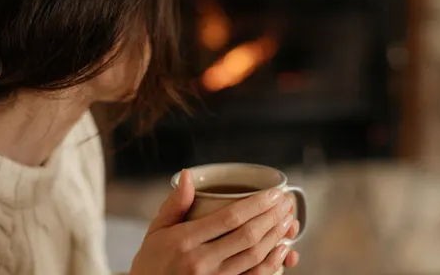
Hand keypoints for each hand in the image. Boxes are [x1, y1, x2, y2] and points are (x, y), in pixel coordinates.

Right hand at [130, 170, 298, 274]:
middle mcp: (200, 262)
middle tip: (286, 204)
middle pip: (247, 236)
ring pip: (254, 257)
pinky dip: (272, 264)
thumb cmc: (151, 263)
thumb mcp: (155, 231)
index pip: (229, 218)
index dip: (257, 204)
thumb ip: (174, 204)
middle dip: (272, 217)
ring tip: (288, 221)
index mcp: (184, 241)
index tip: (274, 193)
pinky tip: (282, 250)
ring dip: (276, 237)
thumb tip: (188, 175)